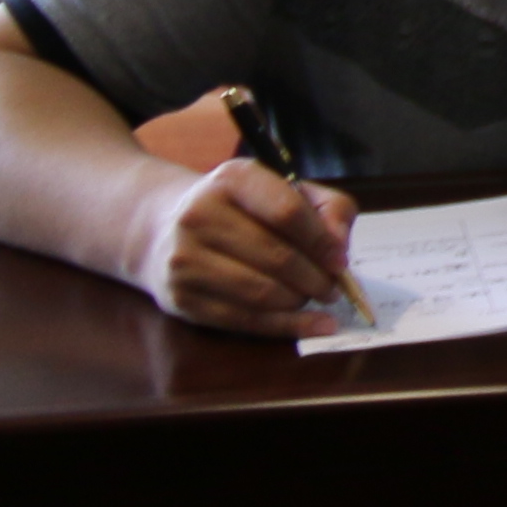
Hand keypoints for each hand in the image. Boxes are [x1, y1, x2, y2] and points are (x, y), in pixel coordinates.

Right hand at [129, 157, 355, 337]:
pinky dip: (284, 326)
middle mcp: (200, 216)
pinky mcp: (180, 298)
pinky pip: (242, 319)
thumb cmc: (243, 209)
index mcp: (233, 179)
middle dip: (316, 278)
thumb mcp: (286, 190)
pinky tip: (311, 326)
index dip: (321, 241)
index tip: (341, 261)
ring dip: (299, 301)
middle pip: (276, 256)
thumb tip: (340, 248)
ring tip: (316, 298)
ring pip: (260, 292)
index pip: (287, 212)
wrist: (164, 230)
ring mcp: (185, 259)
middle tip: (334, 288)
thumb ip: (328, 209)